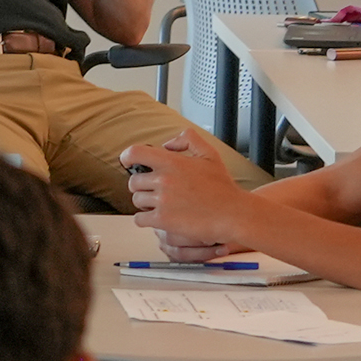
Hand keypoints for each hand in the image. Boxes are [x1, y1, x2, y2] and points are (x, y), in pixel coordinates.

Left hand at [119, 130, 248, 242]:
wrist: (233, 214)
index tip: (128, 162)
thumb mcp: (209, 154)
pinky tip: (157, 218)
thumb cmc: (223, 188)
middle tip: (153, 191)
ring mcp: (162, 200)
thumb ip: (188, 140)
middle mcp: (164, 179)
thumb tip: (167, 144)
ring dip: (145, 203)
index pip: (135, 153)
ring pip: (136, 200)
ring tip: (161, 205)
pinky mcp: (163, 220)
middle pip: (133, 182)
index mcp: (172, 162)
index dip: (127, 157)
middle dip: (141, 186)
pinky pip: (139, 219)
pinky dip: (145, 219)